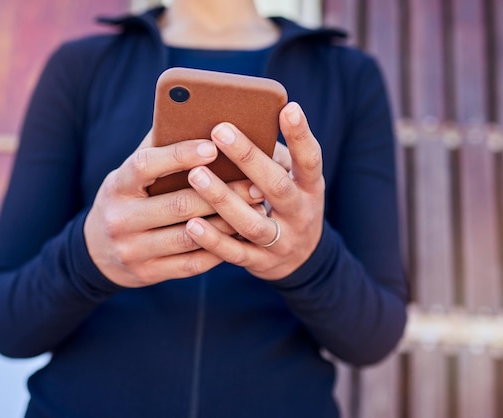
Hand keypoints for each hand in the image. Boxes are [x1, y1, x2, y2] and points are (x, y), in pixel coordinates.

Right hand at [84, 133, 265, 287]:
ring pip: (190, 237)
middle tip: (254, 184)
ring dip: (227, 223)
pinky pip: (191, 263)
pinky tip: (240, 236)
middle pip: (178, 205)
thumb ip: (157, 150)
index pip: (145, 165)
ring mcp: (133, 250)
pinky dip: (219, 249)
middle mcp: (120, 219)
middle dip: (221, 193)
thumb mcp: (130, 175)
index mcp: (117, 186)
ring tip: (255, 210)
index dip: (179, 155)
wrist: (97, 252)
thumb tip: (193, 115)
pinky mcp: (147, 273)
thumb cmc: (127, 199)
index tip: (213, 146)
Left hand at [185, 102, 324, 279]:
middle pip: (277, 186)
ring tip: (196, 175)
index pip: (310, 159)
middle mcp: (300, 214)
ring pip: (252, 222)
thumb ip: (271, 157)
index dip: (301, 135)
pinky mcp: (261, 263)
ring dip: (223, 198)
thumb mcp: (292, 179)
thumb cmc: (285, 203)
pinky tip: (192, 224)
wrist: (301, 259)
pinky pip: (235, 252)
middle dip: (248, 158)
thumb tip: (237, 124)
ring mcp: (282, 241)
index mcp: (310, 187)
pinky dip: (213, 240)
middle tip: (219, 130)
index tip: (289, 107)